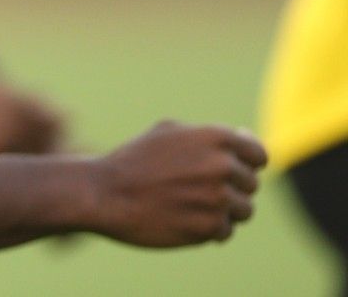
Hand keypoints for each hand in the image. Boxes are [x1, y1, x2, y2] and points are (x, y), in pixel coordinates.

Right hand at [88, 121, 266, 246]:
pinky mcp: (209, 227)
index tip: (227, 172)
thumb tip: (245, 138)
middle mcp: (222, 166)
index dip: (245, 165)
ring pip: (243, 210)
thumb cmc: (134, 160)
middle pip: (250, 184)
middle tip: (194, 190)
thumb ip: (209, 136)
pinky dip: (207, 229)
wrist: (104, 193)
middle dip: (228, 188)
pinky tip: (181, 219)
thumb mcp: (168, 132)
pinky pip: (225, 230)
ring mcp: (217, 198)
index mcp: (215, 138)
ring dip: (222, 211)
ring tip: (190, 206)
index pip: (259, 155)